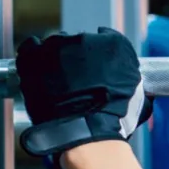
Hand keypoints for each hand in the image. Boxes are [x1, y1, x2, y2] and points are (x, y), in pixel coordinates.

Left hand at [16, 28, 151, 161]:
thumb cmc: (114, 116)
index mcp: (114, 44)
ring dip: (55, 56)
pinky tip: (35, 66)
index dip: (100, 55)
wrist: (86, 130)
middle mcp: (86, 38)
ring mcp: (58, 47)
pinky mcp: (34, 58)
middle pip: (79, 40)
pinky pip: (30, 47)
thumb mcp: (138, 94)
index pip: (105, 39)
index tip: (96, 66)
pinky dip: (32, 54)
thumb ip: (130, 79)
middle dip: (77, 55)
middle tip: (76, 77)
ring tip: (55, 77)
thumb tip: (135, 84)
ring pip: (55, 44)